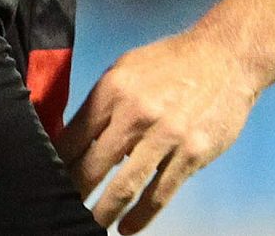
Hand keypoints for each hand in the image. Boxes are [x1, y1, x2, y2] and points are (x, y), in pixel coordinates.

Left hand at [56, 30, 261, 232]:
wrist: (226, 55)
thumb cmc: (173, 62)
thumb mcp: (128, 69)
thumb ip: (102, 104)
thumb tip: (74, 142)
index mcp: (113, 89)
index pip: (72, 139)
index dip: (55, 166)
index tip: (47, 183)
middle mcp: (136, 112)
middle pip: (91, 167)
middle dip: (73, 194)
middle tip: (61, 210)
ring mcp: (166, 134)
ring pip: (123, 187)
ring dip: (102, 214)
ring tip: (89, 227)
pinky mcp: (192, 152)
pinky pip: (159, 194)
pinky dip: (140, 217)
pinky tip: (127, 228)